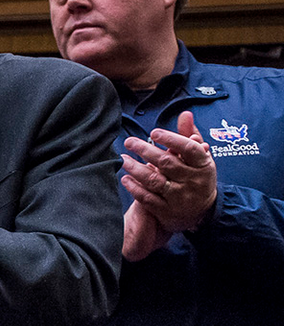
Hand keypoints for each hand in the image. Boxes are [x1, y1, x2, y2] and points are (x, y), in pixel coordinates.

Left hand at [120, 110, 215, 260]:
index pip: (188, 149)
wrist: (203, 212)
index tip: (153, 133)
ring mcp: (179, 197)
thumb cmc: (198, 177)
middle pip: (167, 163)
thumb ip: (190, 136)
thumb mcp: (200, 158)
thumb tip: (185, 113)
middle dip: (146, 151)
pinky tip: (125, 178)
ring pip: (155, 181)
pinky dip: (135, 188)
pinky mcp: (167, 211)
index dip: (171, 139)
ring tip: (123, 159)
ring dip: (136, 169)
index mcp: (203, 165)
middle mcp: (192, 181)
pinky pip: (148, 199)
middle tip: (129, 142)